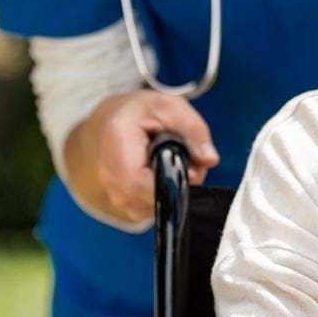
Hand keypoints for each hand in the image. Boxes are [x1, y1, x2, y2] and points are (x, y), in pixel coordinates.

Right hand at [63, 89, 218, 224]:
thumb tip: (209, 159)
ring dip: (174, 190)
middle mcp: (108, 173)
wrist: (117, 120)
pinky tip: (165, 173)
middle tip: (191, 162)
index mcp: (117, 142)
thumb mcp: (171, 107)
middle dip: (179, 185)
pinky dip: (165, 195)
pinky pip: (151, 209)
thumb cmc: (144, 111)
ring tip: (177, 162)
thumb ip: (193, 130)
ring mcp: (114, 192)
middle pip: (149, 198)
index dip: (169, 182)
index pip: (137, 180)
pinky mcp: (123, 204)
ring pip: (153, 207)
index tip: (191, 170)